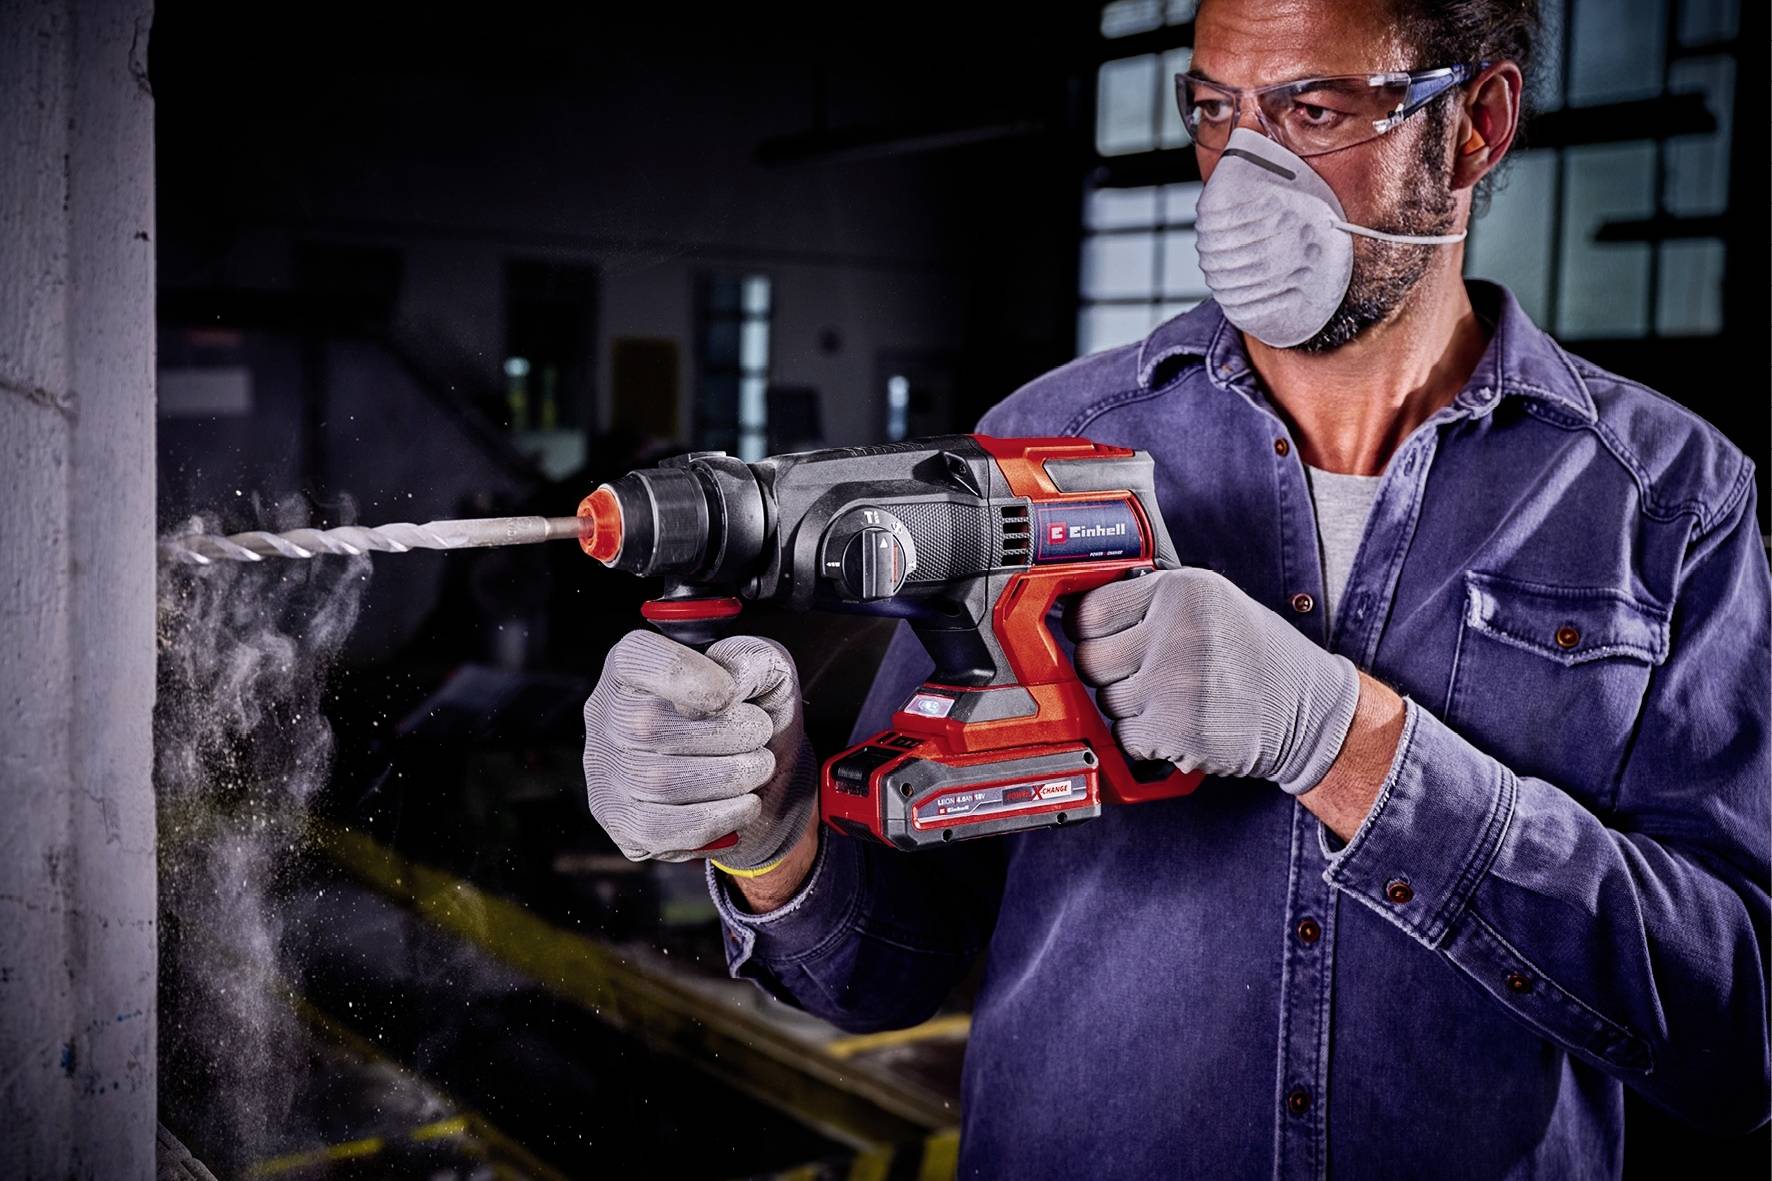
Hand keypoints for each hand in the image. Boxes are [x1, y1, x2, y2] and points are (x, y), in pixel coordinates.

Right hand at [582, 630, 815, 869]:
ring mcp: (605, 772)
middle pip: (648, 725)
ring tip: (758, 767)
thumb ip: (749, 660)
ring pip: (657, 781)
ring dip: (729, 777)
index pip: (636, 660)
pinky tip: (745, 804)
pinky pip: (658, 829)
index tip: (729, 693)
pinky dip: (715, 818)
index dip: (683, 675)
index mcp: (632, 665)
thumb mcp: (763, 671)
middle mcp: (606, 715)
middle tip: (760, 733)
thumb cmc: (751, 714)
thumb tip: (728, 683)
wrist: (757, 776)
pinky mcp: (618, 820)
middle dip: (727, 733)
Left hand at [1070, 568, 1360, 794]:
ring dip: (1131, 706)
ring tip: (1173, 696)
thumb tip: (1081, 613)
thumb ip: (1149, 599)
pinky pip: (1125, 736)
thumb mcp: (1209, 600)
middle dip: (1110, 671)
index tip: (1102, 639)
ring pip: (1107, 701)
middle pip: (1090, 660)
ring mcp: (1176, 684)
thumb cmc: (1254, 655)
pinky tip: (1178, 722)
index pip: (1091, 612)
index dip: (1091, 631)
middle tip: (1146, 672)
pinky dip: (1144, 738)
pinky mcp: (1178, 731)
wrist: (1307, 708)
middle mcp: (1176, 633)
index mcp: (1180, 591)